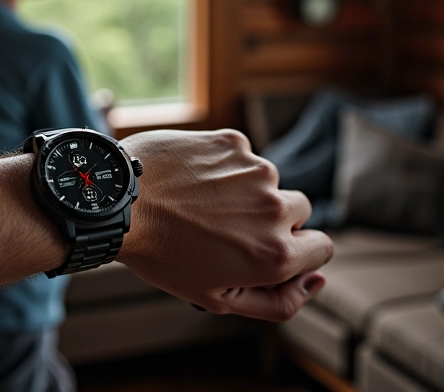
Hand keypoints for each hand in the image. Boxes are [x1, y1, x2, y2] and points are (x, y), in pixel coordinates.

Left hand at [116, 129, 332, 321]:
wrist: (120, 203)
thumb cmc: (164, 256)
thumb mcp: (219, 299)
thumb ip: (279, 301)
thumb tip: (318, 280)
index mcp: (275, 254)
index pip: (322, 248)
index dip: (298, 252)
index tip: (266, 248)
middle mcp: (275, 209)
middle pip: (299, 212)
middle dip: (273, 220)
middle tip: (227, 227)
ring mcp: (255, 170)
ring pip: (269, 182)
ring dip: (247, 191)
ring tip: (201, 203)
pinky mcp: (234, 142)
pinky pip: (243, 157)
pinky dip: (226, 167)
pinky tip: (194, 178)